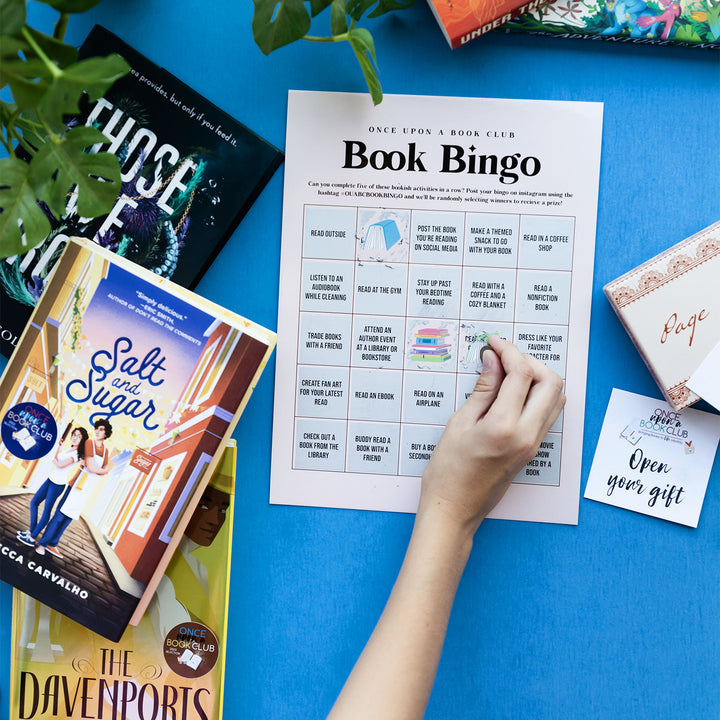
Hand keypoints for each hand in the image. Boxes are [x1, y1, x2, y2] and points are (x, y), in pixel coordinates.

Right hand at [418, 335, 564, 536]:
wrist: (454, 509)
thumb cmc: (448, 471)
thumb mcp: (459, 424)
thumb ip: (482, 390)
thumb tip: (493, 361)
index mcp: (505, 426)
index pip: (521, 374)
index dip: (508, 351)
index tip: (493, 344)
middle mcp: (527, 435)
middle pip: (550, 382)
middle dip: (529, 361)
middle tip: (503, 357)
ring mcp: (533, 444)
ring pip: (555, 398)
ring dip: (537, 378)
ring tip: (507, 373)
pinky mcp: (532, 450)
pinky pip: (547, 413)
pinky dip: (536, 395)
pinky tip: (511, 393)